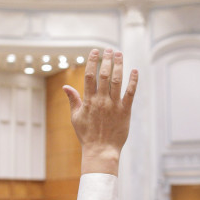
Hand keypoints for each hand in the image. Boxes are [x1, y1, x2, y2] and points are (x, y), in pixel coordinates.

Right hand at [63, 48, 137, 175]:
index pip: (89, 76)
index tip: (95, 51)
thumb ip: (72, 100)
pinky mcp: (125, 111)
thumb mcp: (75, 117)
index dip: (92, 61)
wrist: (101, 151)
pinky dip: (133, 81)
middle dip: (107, 60)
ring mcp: (114, 105)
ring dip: (119, 66)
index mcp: (88, 101)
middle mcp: (101, 101)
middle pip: (104, 75)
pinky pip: (130, 93)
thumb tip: (65, 86)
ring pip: (117, 81)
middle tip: (109, 49)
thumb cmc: (87, 135)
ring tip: (120, 54)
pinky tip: (134, 71)